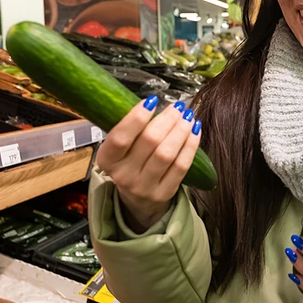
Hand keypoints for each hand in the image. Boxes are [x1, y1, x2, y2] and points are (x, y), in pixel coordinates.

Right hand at [95, 96, 201, 231]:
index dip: (136, 118)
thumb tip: (155, 103)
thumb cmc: (130, 164)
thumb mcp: (120, 150)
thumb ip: (131, 130)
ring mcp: (144, 187)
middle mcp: (123, 176)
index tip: (152, 101)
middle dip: (167, 120)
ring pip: (166, 154)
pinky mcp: (164, 193)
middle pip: (149, 142)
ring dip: (181, 131)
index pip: (120, 138)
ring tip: (188, 116)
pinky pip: (181, 166)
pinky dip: (190, 146)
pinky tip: (195, 131)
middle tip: (178, 107)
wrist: (138, 201)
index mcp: (107, 161)